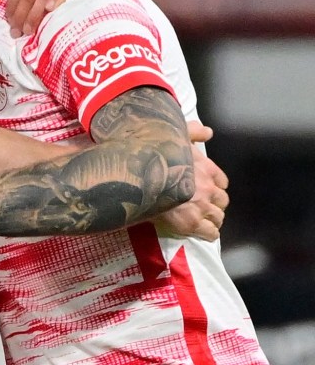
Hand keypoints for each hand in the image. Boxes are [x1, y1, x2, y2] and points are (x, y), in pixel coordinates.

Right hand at [154, 124, 228, 240]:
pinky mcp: (191, 223)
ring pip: (218, 218)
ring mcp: (201, 207)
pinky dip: (208, 233)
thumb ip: (193, 131)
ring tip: (202, 220)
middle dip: (214, 204)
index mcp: (206, 168)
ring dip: (212, 219)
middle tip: (203, 206)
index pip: (222, 181)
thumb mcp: (176, 133)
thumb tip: (209, 132)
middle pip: (222, 201)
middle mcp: (208, 188)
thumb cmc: (156, 153)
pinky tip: (202, 232)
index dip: (215, 186)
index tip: (207, 188)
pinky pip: (210, 233)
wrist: (141, 175)